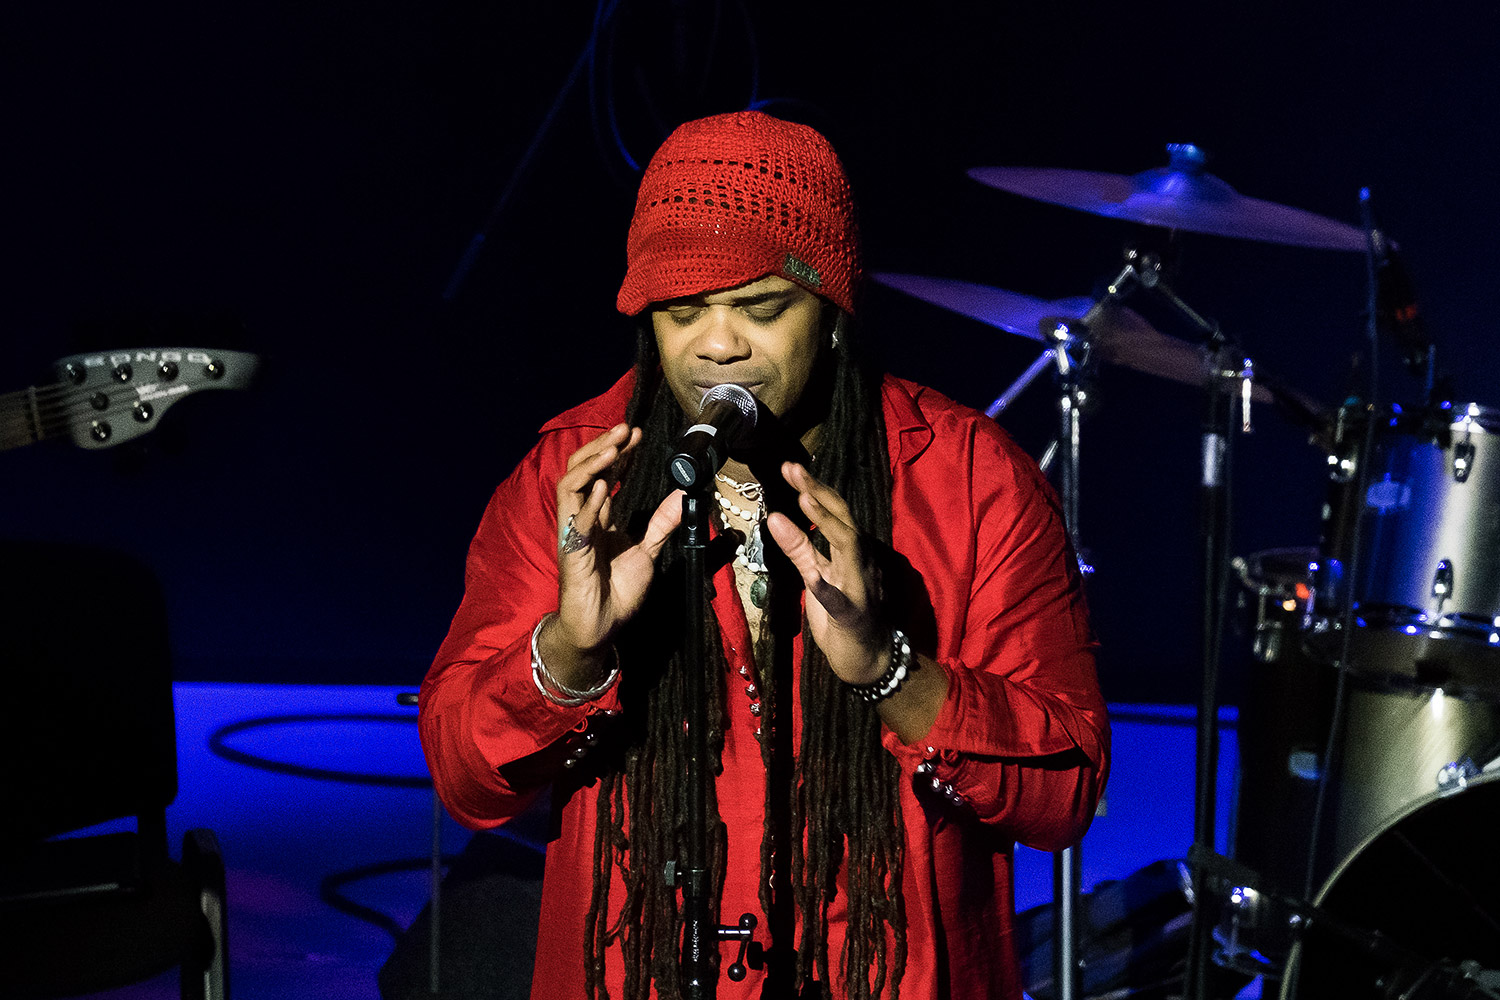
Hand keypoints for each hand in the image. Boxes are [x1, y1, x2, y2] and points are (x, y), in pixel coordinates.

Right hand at [546, 424, 681, 674]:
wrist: (601, 627)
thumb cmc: (617, 592)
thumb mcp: (648, 551)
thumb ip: (662, 523)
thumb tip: (685, 495)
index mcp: (600, 516)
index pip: (604, 473)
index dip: (618, 452)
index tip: (636, 433)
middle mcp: (583, 518)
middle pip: (584, 471)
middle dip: (604, 447)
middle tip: (625, 428)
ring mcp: (574, 532)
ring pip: (571, 486)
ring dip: (592, 464)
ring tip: (613, 448)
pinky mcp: (571, 550)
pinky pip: (575, 520)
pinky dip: (589, 503)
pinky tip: (604, 488)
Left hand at [764, 462, 886, 683]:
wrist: (867, 659)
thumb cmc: (841, 615)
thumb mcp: (815, 575)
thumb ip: (798, 547)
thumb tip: (774, 515)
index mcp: (849, 552)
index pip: (834, 512)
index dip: (814, 488)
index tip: (790, 467)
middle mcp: (860, 562)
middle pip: (844, 520)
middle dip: (819, 492)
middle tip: (793, 469)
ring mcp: (860, 588)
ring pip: (850, 549)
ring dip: (828, 524)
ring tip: (805, 500)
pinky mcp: (854, 617)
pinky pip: (843, 603)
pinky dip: (829, 591)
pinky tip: (815, 581)